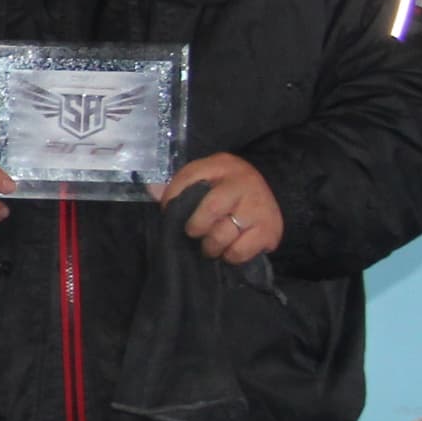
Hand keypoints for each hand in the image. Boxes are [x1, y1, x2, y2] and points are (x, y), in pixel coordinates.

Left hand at [157, 152, 282, 265]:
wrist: (268, 197)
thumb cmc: (226, 190)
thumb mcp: (205, 179)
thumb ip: (179, 186)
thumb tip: (150, 190)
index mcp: (222, 165)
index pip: (189, 177)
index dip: (173, 197)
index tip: (168, 211)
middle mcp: (243, 183)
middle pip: (210, 210)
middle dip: (196, 227)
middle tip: (195, 233)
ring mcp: (259, 207)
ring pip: (222, 234)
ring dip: (211, 246)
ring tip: (211, 245)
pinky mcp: (270, 230)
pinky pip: (239, 251)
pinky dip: (229, 255)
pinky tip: (230, 248)